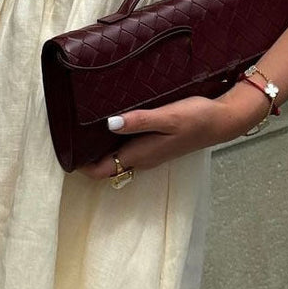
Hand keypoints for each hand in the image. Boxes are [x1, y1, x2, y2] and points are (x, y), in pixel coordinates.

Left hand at [75, 95, 249, 179]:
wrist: (223, 120)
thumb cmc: (196, 118)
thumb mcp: (167, 117)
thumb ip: (139, 121)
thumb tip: (109, 124)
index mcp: (141, 154)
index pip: (103, 170)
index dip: (81, 165)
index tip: (64, 151)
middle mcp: (144, 157)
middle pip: (107, 165)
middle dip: (87, 156)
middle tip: (67, 136)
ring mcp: (151, 151)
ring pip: (118, 156)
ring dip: (100, 148)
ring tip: (82, 128)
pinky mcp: (158, 143)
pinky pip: (129, 146)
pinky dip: (115, 140)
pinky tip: (111, 122)